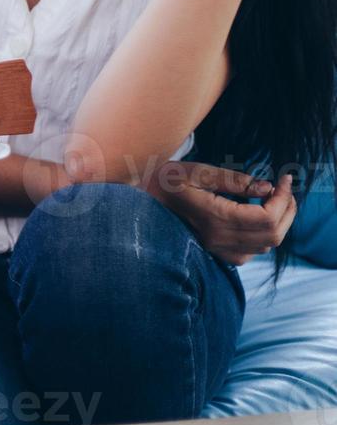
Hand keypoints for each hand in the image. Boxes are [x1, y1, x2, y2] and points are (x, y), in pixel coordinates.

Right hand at [146, 162, 295, 265]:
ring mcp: (217, 249)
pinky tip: (254, 217)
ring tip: (274, 200)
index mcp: (214, 218)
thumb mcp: (195, 171)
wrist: (137, 204)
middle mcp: (218, 239)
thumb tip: (266, 186)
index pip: (266, 216)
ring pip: (265, 245)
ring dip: (278, 223)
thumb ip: (232, 179)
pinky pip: (251, 251)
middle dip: (286, 210)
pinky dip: (262, 235)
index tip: (284, 179)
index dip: (282, 198)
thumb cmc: (163, 182)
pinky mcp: (215, 252)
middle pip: (272, 234)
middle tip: (284, 189)